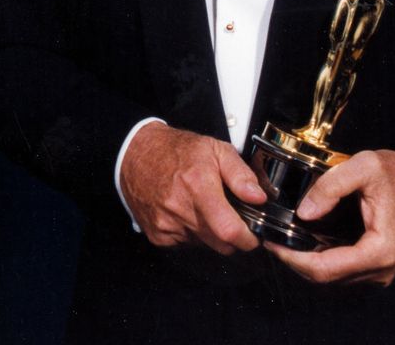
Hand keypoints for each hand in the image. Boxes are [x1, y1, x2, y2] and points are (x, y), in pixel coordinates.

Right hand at [120, 122, 265, 253]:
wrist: (136, 154)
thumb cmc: (176, 150)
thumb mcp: (214, 149)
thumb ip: (240, 173)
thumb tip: (258, 198)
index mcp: (198, 186)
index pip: (229, 231)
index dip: (247, 239)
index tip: (253, 235)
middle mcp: (180, 209)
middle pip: (220, 244)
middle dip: (231, 235)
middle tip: (228, 214)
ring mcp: (167, 225)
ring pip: (205, 245)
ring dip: (210, 233)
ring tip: (201, 206)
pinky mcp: (158, 235)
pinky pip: (186, 244)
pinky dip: (191, 233)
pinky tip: (185, 212)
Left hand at [266, 148, 394, 284]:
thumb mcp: (363, 167)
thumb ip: (330, 187)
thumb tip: (304, 212)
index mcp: (380, 250)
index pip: (326, 269)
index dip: (294, 259)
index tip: (272, 244)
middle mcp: (382, 269)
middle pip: (327, 278)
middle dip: (295, 261)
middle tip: (271, 240)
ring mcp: (380, 270)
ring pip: (333, 277)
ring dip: (306, 262)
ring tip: (282, 240)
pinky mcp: (376, 264)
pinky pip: (342, 269)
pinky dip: (320, 259)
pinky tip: (304, 241)